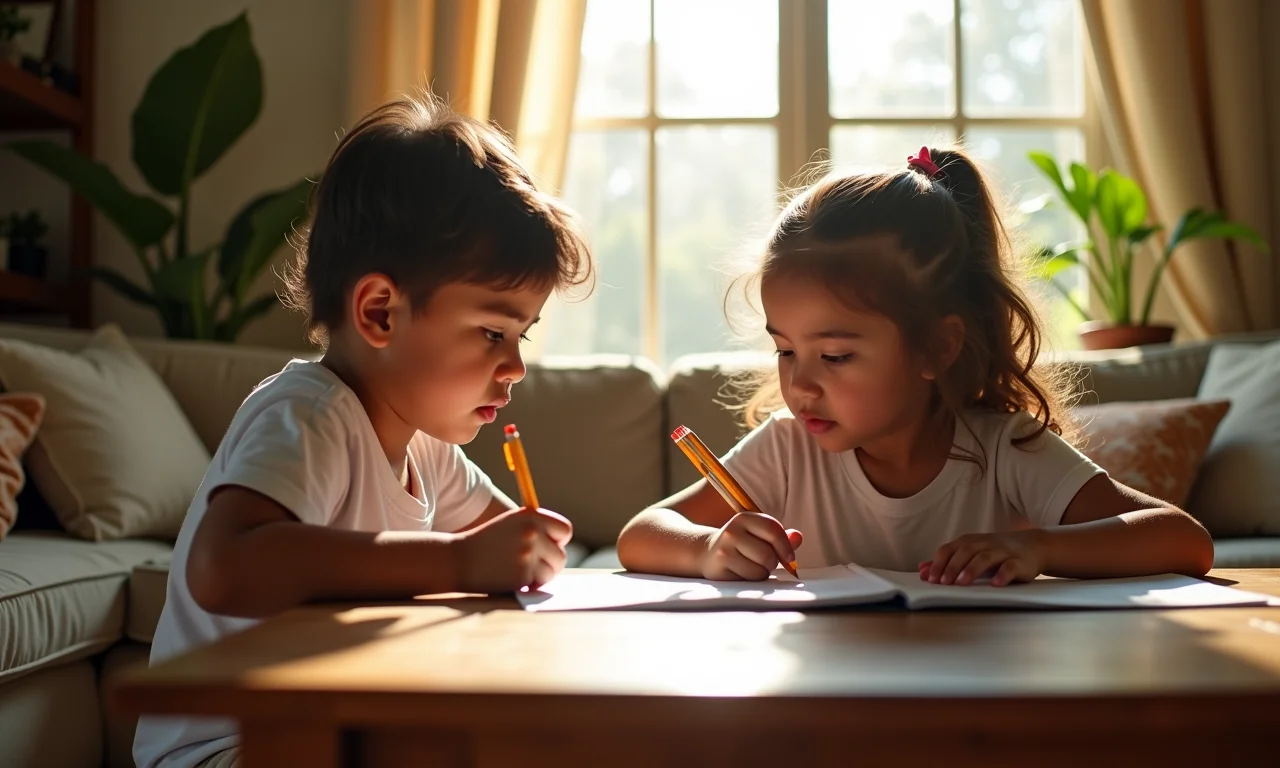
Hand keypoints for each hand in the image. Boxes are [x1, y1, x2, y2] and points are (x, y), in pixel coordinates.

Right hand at [456, 507, 571, 592]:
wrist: (457, 559)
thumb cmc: (487, 543)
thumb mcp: (511, 525)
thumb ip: (536, 529)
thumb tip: (560, 546)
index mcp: (532, 517)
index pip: (565, 530)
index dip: (558, 541)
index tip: (548, 547)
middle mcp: (532, 533)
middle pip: (561, 555)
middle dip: (551, 564)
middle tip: (536, 566)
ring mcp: (528, 555)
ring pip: (552, 572)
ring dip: (541, 576)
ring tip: (523, 573)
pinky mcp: (522, 575)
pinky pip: (538, 584)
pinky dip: (530, 585)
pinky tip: (514, 579)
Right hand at [699, 512, 802, 580]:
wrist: (707, 553)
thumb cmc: (741, 544)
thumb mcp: (759, 535)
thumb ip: (780, 537)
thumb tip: (798, 537)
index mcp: (745, 518)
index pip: (773, 530)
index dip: (786, 546)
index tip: (789, 558)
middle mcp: (733, 531)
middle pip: (768, 554)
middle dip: (772, 563)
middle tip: (765, 563)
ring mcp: (724, 549)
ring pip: (760, 569)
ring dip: (763, 573)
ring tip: (753, 567)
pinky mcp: (720, 566)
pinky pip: (749, 579)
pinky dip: (752, 580)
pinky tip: (742, 573)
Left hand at [920, 530, 1045, 586]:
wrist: (1032, 546)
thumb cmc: (995, 552)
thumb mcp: (970, 554)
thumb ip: (947, 562)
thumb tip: (922, 570)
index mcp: (969, 542)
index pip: (949, 549)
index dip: (939, 563)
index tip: (930, 579)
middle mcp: (984, 544)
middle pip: (965, 552)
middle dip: (951, 567)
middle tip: (943, 583)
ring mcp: (1002, 552)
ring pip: (985, 558)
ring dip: (972, 569)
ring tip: (962, 583)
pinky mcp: (1019, 562)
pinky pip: (1010, 567)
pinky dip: (1002, 575)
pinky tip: (995, 584)